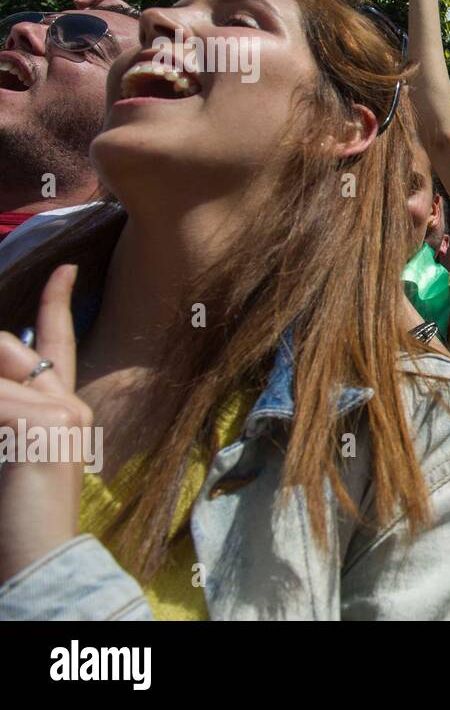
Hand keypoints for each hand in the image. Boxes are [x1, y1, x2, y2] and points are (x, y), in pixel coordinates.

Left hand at [0, 265, 85, 582]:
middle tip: (2, 429)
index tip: (65, 268)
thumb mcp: (14, 449)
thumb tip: (3, 364)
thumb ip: (12, 410)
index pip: (58, 342)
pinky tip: (1, 449)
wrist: (40, 554)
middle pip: (9, 348)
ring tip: (2, 441)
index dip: (58, 299)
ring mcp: (61, 413)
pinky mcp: (43, 426)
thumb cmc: (20, 512)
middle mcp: (69, 404)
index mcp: (65, 409)